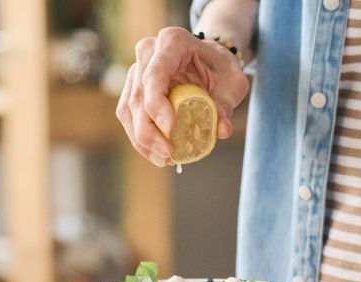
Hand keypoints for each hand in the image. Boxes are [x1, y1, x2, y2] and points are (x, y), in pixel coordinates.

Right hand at [116, 27, 248, 166]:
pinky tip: (157, 155)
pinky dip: (141, 139)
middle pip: (137, 96)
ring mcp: (136, 71)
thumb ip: (225, 105)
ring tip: (164, 159)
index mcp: (172, 42)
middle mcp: (148, 53)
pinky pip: (129, 118)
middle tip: (168, 154)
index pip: (155, 75)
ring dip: (142, 139)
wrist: (209, 61)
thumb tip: (222, 130)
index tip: (171, 129)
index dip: (157, 104)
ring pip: (128, 110)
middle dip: (149, 131)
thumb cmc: (220, 68)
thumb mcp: (232, 83)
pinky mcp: (133, 90)